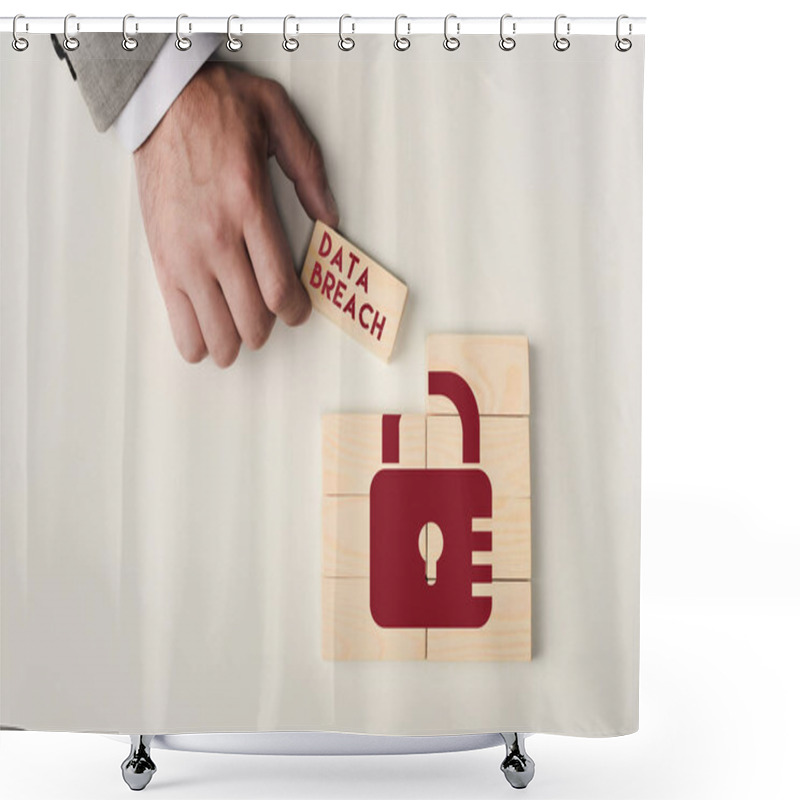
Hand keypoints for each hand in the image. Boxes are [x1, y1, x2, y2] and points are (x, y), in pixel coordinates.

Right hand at [133, 62, 338, 366]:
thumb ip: (310, 171)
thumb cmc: (217, 108)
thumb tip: (329, 217)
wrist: (160, 100)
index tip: (298, 311)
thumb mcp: (278, 118)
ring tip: (239, 338)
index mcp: (249, 205)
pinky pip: (177, 317)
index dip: (295, 311)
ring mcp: (185, 252)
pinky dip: (193, 341)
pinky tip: (204, 343)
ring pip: (215, 327)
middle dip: (266, 330)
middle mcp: (216, 237)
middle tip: (270, 321)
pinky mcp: (162, 258)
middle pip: (250, 316)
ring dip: (232, 343)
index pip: (278, 286)